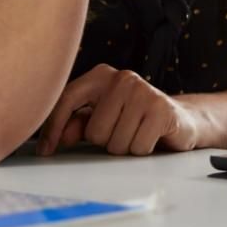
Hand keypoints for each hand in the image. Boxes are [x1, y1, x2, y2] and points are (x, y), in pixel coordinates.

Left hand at [36, 64, 201, 155]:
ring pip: (116, 143)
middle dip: (106, 141)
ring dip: (125, 147)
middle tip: (122, 132)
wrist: (180, 119)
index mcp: (102, 75)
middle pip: (94, 132)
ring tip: (136, 134)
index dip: (53, 126)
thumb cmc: (134, 119)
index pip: (68, 98)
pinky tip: (151, 137)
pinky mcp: (162, 110)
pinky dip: (143, 150)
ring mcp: (144, 92)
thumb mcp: (102, 118)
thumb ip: (77, 124)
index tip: (45, 150)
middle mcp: (122, 78)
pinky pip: (138, 147)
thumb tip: (59, 137)